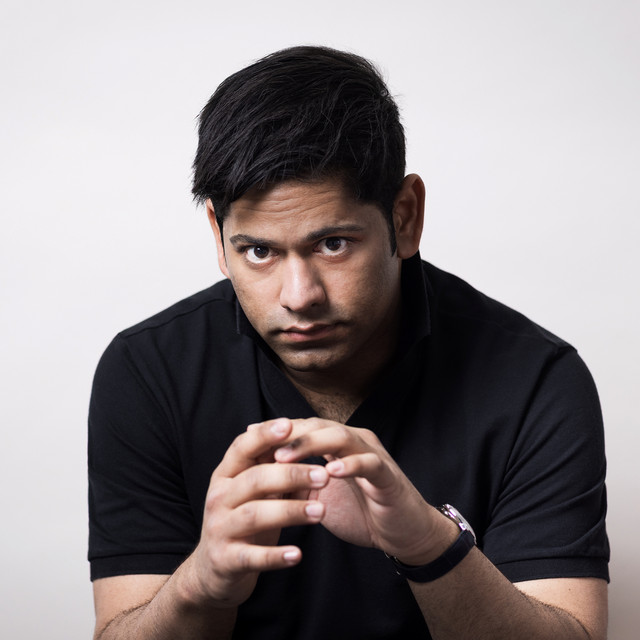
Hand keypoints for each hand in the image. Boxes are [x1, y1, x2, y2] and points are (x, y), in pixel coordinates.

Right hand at [185, 418, 330, 607]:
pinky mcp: (225, 560)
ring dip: (291, 512)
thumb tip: (310, 448)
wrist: (212, 571)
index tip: (291, 425)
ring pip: (255, 514)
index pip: (242, 447)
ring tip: (321, 511)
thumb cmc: (243, 522)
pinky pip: (252, 557)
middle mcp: (219, 498)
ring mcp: (220, 529)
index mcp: (226, 475)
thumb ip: (278, 472)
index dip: (264, 435)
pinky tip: (297, 554)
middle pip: (255, 479)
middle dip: (291, 474)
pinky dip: (275, 556)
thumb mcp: (256, 493)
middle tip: (324, 476)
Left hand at [273, 418, 450, 564]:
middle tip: (260, 445)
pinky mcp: (388, 475)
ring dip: (311, 444)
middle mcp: (355, 441)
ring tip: (284, 458)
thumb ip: (298, 478)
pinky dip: (349, 465)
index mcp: (338, 444)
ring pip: (340, 436)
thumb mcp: (320, 494)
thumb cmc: (361, 511)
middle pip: (318, 425)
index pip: (305, 427)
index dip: (278, 431)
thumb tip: (262, 471)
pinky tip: (330, 472)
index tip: (248, 437)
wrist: (402, 533)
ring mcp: (372, 454)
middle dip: (288, 433)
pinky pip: (369, 463)